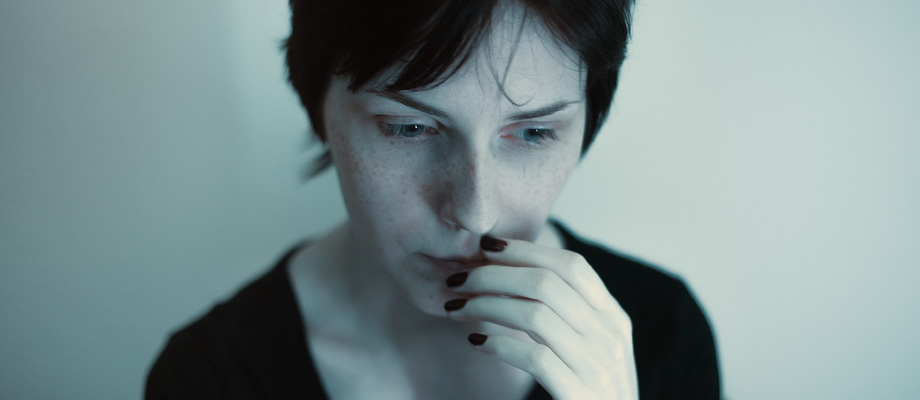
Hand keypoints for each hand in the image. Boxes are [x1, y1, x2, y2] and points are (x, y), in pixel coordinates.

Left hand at [444, 236, 638, 399]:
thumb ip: (567, 315)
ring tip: (457, 308)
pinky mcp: (580, 396)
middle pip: (547, 283)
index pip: (572, 266)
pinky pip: (534, 358)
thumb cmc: (591, 394)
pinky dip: (499, 345)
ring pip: (535, 315)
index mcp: (614, 318)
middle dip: (494, 275)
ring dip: (487, 306)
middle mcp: (610, 337)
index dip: (526, 250)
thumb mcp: (591, 347)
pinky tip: (478, 344)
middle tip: (458, 279)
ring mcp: (598, 367)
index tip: (486, 248)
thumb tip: (511, 274)